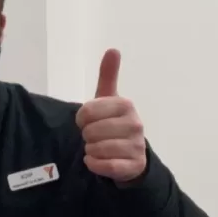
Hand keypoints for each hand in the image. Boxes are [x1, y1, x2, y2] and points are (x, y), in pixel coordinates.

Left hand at [76, 49, 146, 183]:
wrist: (130, 153)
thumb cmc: (113, 122)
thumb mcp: (108, 98)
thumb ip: (108, 75)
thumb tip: (113, 49)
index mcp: (125, 105)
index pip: (87, 112)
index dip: (81, 118)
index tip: (86, 121)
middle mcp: (135, 124)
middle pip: (91, 131)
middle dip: (86, 135)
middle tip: (93, 136)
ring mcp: (136, 146)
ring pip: (98, 149)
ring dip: (90, 150)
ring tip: (96, 147)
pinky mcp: (133, 166)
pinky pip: (106, 166)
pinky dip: (95, 164)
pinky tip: (95, 160)